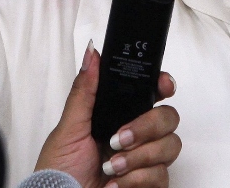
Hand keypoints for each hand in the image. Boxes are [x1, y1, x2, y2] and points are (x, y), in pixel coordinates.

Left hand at [35, 43, 181, 187]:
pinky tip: (116, 183)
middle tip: (119, 138)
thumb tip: (91, 54)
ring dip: (138, 157)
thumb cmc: (59, 171)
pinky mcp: (149, 184)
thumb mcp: (68, 128)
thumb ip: (84, 90)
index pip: (151, 93)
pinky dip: (136, 179)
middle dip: (146, 126)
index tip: (163, 84)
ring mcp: (145, 161)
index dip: (163, 85)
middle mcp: (135, 136)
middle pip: (168, 117)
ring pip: (170, 145)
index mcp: (118, 116)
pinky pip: (162, 175)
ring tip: (111, 166)